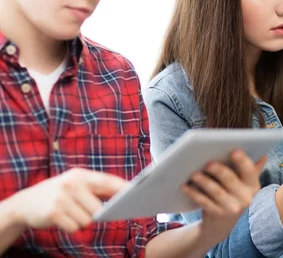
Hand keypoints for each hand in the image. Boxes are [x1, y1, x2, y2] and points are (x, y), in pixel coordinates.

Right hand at [7, 168, 125, 232]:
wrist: (25, 203)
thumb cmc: (60, 194)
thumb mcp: (76, 184)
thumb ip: (97, 189)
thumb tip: (123, 198)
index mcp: (80, 175)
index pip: (108, 181)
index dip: (123, 189)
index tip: (137, 195)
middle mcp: (71, 183)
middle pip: (99, 208)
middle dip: (95, 213)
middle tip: (82, 209)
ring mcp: (62, 198)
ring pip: (88, 220)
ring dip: (81, 221)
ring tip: (69, 212)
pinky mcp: (53, 213)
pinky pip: (75, 227)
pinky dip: (71, 227)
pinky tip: (62, 219)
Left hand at [181, 150, 265, 245]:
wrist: (221, 224)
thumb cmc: (232, 196)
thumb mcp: (243, 185)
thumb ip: (251, 169)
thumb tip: (263, 155)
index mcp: (253, 186)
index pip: (250, 171)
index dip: (242, 161)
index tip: (233, 151)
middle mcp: (246, 198)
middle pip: (231, 180)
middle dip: (219, 170)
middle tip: (208, 162)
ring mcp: (232, 209)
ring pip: (216, 191)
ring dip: (204, 181)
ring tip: (193, 173)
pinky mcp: (218, 215)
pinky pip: (204, 202)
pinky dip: (194, 193)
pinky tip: (185, 186)